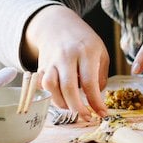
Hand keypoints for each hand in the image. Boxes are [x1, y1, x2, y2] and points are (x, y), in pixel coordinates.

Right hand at [22, 5, 110, 120]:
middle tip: (86, 118)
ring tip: (72, 107)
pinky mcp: (41, 65)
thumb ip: (100, 74)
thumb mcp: (100, 52)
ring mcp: (51, 61)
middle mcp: (67, 56)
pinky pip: (42, 84)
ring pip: (51, 87)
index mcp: (86, 52)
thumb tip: (96, 97)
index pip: (90, 82)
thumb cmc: (84, 41)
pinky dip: (50, 94)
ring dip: (61, 103)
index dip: (95, 101)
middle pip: (68, 87)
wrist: (57, 24)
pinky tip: (60, 96)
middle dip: (77, 108)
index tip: (102, 114)